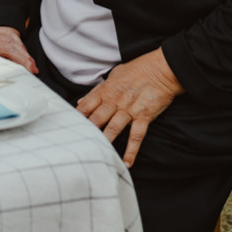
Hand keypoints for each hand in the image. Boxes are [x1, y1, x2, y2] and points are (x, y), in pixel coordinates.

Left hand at [0, 25, 37, 74]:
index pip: (7, 48)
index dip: (20, 58)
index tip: (30, 68)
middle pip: (12, 43)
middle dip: (25, 56)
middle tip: (34, 69)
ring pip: (12, 37)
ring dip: (23, 51)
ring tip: (30, 64)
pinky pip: (9, 34)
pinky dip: (17, 44)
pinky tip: (22, 52)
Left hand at [76, 48, 182, 166]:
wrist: (161, 69)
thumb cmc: (137, 69)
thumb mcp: (114, 74)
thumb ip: (97, 90)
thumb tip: (81, 101)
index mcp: (106, 90)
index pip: (86, 105)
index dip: (77, 117)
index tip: (70, 127)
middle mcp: (115, 100)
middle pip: (97, 118)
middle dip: (87, 131)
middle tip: (79, 144)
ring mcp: (129, 109)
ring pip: (113, 128)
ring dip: (105, 141)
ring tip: (97, 153)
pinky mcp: (144, 116)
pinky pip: (136, 136)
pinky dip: (131, 150)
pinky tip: (126, 162)